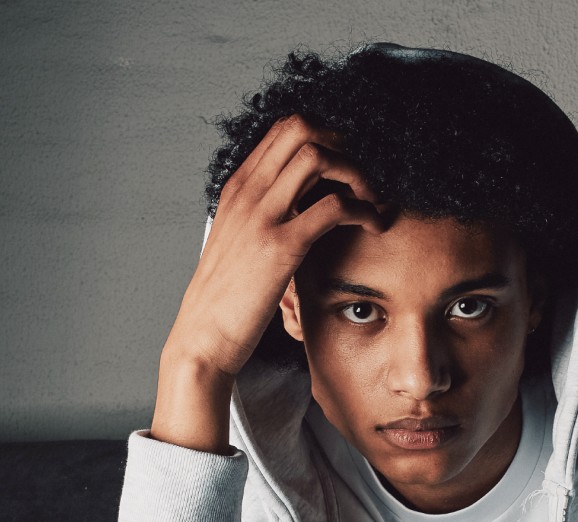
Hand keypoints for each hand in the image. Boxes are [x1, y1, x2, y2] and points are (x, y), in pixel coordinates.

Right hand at [166, 113, 388, 378]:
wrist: (203, 337)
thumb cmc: (225, 301)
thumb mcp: (237, 245)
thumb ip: (261, 219)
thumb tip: (294, 212)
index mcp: (237, 188)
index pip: (283, 130)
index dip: (324, 137)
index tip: (345, 168)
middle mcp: (248, 192)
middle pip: (301, 128)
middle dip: (342, 145)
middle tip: (362, 179)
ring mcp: (263, 216)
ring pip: (319, 156)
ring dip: (356, 172)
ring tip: (372, 201)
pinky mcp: (282, 247)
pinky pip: (334, 207)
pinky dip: (363, 210)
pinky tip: (374, 226)